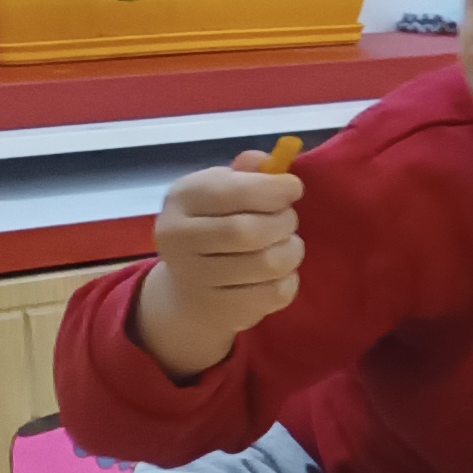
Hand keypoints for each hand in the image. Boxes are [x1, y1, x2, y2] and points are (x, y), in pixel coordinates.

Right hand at [131, 149, 307, 379]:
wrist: (188, 291)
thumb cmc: (213, 226)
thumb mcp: (221, 191)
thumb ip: (246, 174)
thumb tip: (268, 162)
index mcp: (180, 200)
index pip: (230, 191)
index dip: (273, 189)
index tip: (294, 189)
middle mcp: (178, 239)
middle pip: (250, 231)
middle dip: (284, 222)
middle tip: (287, 220)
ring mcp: (197, 279)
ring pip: (269, 263)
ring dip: (291, 250)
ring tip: (284, 244)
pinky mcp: (223, 309)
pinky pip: (277, 292)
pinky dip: (289, 279)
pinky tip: (277, 272)